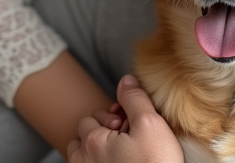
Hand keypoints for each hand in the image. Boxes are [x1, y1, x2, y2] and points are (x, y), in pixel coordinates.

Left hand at [66, 74, 183, 162]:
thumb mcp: (152, 125)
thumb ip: (135, 99)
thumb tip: (126, 80)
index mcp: (93, 142)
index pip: (91, 118)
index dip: (111, 118)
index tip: (129, 125)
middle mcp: (83, 162)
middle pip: (83, 138)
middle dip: (102, 134)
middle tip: (127, 139)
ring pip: (82, 158)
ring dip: (97, 152)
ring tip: (122, 154)